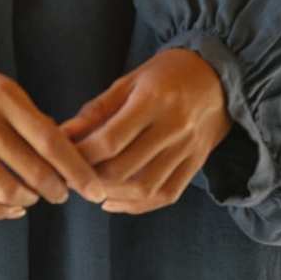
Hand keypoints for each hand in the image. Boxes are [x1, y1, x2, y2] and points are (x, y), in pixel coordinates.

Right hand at [0, 51, 109, 219]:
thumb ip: (28, 116)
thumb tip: (63, 151)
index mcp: (3, 95)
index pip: (50, 140)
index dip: (76, 169)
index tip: (93, 188)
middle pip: (33, 169)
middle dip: (57, 189)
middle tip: (63, 194)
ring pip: (7, 189)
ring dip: (29, 200)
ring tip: (34, 198)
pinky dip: (0, 211)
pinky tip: (12, 208)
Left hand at [56, 47, 233, 213]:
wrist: (218, 76)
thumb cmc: (167, 74)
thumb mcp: (129, 81)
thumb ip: (97, 111)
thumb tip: (64, 134)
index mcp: (153, 100)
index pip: (110, 140)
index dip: (81, 155)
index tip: (62, 157)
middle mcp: (173, 128)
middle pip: (124, 168)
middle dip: (91, 178)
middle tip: (70, 176)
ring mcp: (187, 150)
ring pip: (144, 187)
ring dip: (111, 194)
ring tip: (90, 189)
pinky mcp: (196, 164)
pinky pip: (166, 195)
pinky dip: (137, 205)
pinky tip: (114, 201)